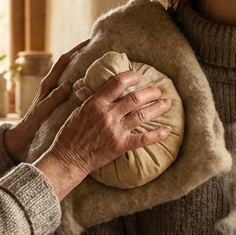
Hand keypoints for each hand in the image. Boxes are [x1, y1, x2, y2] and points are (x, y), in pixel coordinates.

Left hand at [3, 40, 89, 161]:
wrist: (21, 138)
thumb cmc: (31, 126)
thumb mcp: (42, 112)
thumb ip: (53, 99)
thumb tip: (67, 85)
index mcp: (48, 85)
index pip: (63, 61)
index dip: (75, 50)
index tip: (89, 41)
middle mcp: (52, 86)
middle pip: (69, 64)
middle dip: (82, 55)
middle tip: (100, 49)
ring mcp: (55, 93)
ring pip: (72, 75)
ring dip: (84, 68)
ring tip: (102, 65)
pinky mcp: (58, 101)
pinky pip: (74, 87)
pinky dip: (84, 83)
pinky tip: (96, 87)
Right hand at [33, 71, 173, 198]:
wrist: (68, 158)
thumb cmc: (70, 134)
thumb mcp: (78, 110)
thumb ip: (93, 100)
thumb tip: (104, 89)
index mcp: (95, 103)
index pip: (117, 83)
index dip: (131, 77)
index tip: (138, 76)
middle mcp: (107, 114)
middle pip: (135, 98)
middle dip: (150, 92)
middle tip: (158, 90)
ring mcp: (115, 130)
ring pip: (142, 115)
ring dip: (157, 108)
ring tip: (167, 103)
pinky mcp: (120, 146)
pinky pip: (143, 139)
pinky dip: (157, 134)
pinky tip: (167, 130)